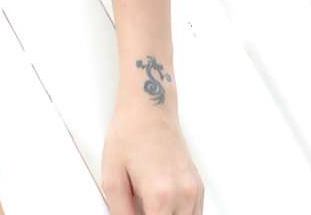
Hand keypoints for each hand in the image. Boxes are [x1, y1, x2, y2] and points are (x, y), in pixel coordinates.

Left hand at [101, 94, 204, 213]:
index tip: (135, 213)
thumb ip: (120, 210)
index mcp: (159, 194)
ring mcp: (193, 190)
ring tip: (151, 205)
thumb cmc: (130, 132)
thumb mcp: (112, 175)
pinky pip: (195, 214)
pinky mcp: (198, 185)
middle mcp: (182, 194)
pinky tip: (163, 205)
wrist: (149, 106)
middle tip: (141, 207)